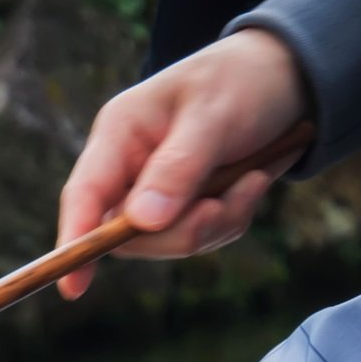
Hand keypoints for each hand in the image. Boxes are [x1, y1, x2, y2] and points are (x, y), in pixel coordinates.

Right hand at [57, 30, 311, 297]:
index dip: (75, 240)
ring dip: (217, 221)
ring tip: (251, 179)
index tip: (72, 287)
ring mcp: (154, 189)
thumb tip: (141, 222)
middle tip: (227, 201)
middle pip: (128, 233)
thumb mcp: (213, 116)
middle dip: (183, 229)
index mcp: (119, 134)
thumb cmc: (243, 80)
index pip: (85, 195)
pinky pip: (200, 236)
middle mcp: (127, 167)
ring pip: (167, 241)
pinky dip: (232, 219)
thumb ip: (177, 168)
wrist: (288, 74)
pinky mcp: (184, 204)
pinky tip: (252, 183)